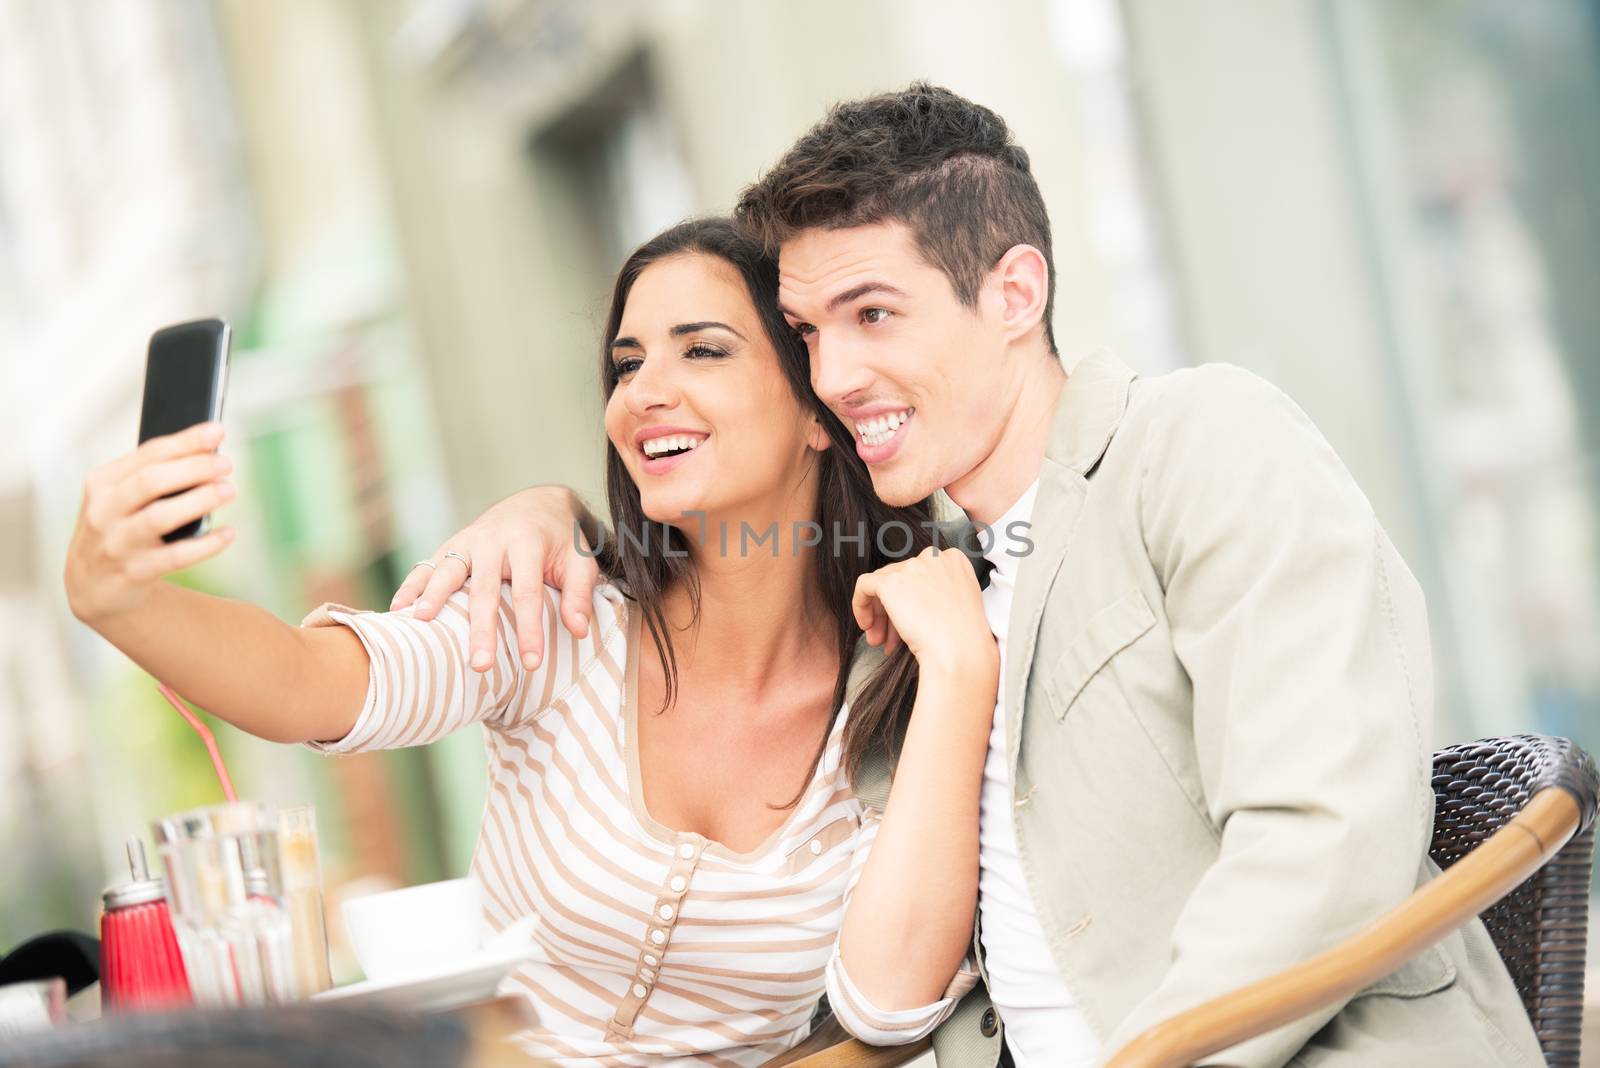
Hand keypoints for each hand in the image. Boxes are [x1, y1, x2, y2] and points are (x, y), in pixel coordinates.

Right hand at [64, 422, 235, 623]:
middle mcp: (103, 511)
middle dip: (192, 468)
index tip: (217, 431)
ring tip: (229, 490)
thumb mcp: (123, 499)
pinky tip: (228, 534)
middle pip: (151, 481)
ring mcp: (116, 543)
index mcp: (102, 483)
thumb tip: (209, 454)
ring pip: (159, 517)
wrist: (91, 585)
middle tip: (226, 464)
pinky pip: (175, 557)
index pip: (147, 454)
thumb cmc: (120, 528)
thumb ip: (155, 477)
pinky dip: (205, 544)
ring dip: (198, 501)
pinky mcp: (133, 573)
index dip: (185, 441)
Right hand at [390, 485, 600, 672]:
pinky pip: (428, 565)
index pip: (528, 593)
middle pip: (485, 589)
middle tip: (479, 665)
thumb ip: (580, 594)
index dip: (530, 629)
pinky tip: (398, 610)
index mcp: (528, 542)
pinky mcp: (452, 544)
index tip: (532, 663)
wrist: (538, 503)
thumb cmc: (562, 540)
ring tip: (420, 623)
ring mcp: (468, 540)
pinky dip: (412, 586)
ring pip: (448, 571)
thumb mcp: (581, 560)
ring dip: (433, 597)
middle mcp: (494, 539)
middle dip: (481, 629)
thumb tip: (578, 631)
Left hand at [852, 546, 997, 678]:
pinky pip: (864, 585)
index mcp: (953, 560)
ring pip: (883, 584)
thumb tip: (910, 599)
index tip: (910, 620)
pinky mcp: (890, 582)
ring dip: (880, 613)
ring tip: (880, 640)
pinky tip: (867, 626)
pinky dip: (861, 604)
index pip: (921, 574)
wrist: (959, 652)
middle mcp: (933, 557)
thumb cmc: (963, 638)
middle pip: (901, 579)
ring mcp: (912, 567)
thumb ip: (938, 591)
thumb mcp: (958, 604)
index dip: (911, 599)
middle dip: (893, 609)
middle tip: (889, 635)